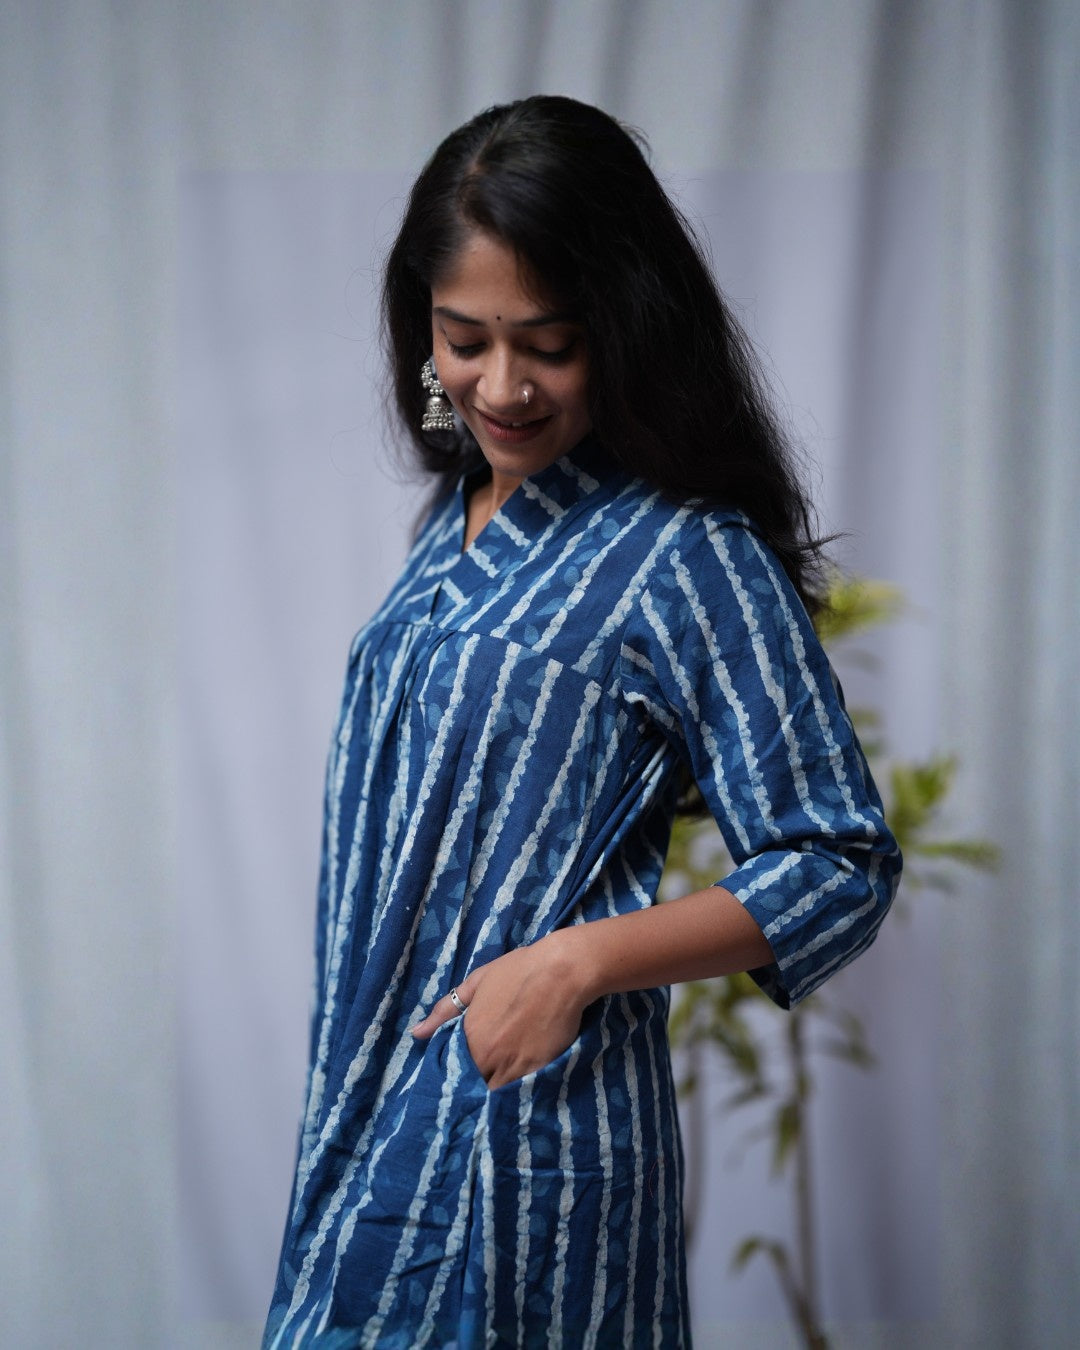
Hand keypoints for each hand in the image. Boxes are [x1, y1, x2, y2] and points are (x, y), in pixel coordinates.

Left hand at [411, 934, 587, 1089]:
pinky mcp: (538, 1070)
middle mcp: (487, 1056)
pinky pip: (522, 1092)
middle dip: (474, 1089)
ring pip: (496, 1094)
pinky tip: (518, 1093)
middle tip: (477, 1089)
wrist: (561, 972)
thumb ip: (445, 1010)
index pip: (453, 1071)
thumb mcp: (476, 982)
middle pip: (474, 1087)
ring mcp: (513, 1066)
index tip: (456, 1081)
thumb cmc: (518, 971)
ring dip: (494, 1094)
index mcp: (469, 1036)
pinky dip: (518, 1095)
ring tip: (495, 1096)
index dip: (456, 1077)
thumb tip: (416, 1034)